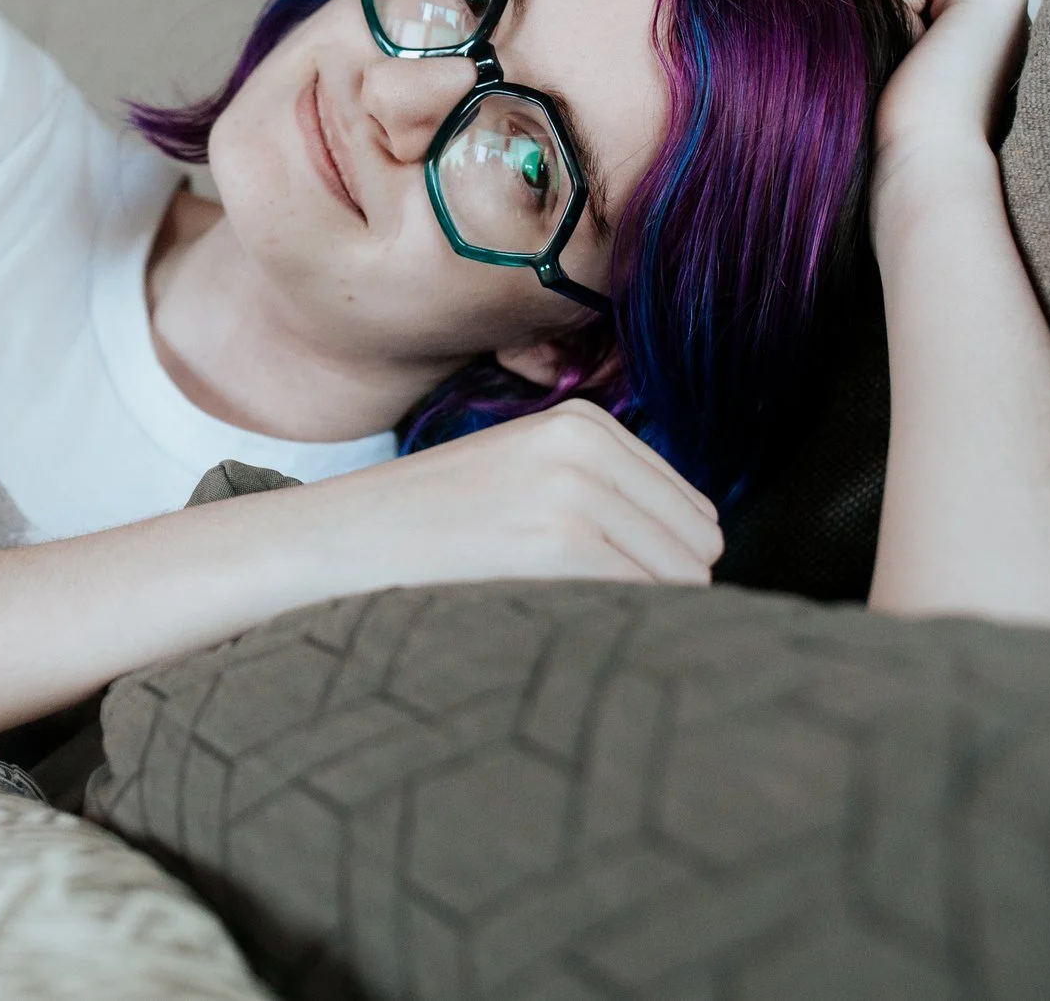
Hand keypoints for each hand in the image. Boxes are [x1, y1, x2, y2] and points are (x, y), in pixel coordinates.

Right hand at [297, 398, 722, 593]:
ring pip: (682, 577)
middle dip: (662, 586)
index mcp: (585, 422)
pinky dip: (620, 626)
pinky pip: (644, 599)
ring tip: (565, 613)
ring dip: (641, 611)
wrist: (344, 539)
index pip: (692, 511)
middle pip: (698, 544)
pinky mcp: (559, 542)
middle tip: (585, 608)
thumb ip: (606, 494)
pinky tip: (561, 625)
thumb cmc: (435, 526)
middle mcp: (587, 442)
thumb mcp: (526, 475)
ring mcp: (574, 489)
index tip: (601, 587)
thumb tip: (705, 555)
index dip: (660, 562)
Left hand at [873, 0, 1028, 199]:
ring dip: (900, 19)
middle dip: (900, 23)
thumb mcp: (909, 64)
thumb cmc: (907, 127)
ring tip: (923, 66)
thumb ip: (911, 26)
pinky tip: (924, 50)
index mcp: (989, 37)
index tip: (918, 79)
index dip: (897, 33)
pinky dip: (902, 5)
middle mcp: (1009, 16)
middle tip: (920, 74)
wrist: (927, 156)